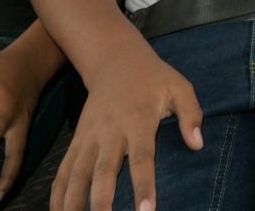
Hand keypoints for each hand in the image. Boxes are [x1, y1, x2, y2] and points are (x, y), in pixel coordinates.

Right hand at [49, 46, 201, 210]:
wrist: (115, 59)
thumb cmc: (153, 78)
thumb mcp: (179, 87)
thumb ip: (191, 113)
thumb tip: (198, 144)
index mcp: (138, 120)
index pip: (142, 158)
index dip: (143, 185)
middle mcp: (110, 130)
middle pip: (103, 171)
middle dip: (101, 201)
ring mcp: (89, 136)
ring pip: (77, 173)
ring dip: (73, 202)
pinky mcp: (77, 139)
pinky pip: (63, 169)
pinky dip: (57, 192)